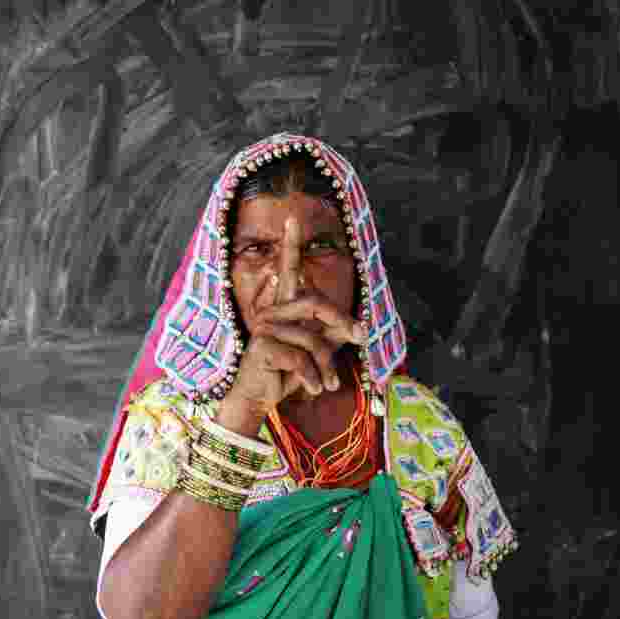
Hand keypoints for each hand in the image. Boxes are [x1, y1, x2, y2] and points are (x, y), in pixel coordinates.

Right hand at [224, 217, 367, 418]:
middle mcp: (271, 312)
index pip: (287, 270)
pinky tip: (312, 388)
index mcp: (283, 308)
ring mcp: (264, 328)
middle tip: (360, 338)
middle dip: (342, 322)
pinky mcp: (262, 347)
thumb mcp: (318, 353)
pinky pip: (301, 358)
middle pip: (316, 304)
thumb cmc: (289, 374)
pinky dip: (313, 377)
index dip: (290, 245)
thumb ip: (334, 335)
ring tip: (327, 383)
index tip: (292, 218)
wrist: (259, 400)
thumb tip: (359, 328)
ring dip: (326, 365)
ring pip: (312, 339)